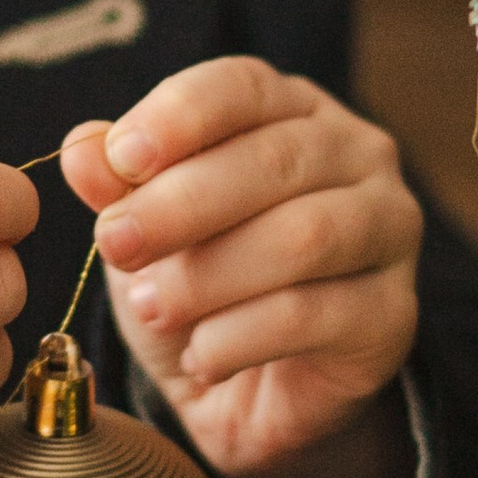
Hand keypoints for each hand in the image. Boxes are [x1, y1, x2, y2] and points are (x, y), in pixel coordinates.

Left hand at [59, 59, 420, 477]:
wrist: (249, 391)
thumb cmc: (200, 284)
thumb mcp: (145, 228)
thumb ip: (117, 184)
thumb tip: (83, 148)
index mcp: (293, 111)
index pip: (243, 87)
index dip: (179, 116)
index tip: (120, 159)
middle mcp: (357, 156)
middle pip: (274, 161)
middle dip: (181, 204)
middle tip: (115, 246)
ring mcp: (389, 231)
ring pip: (303, 237)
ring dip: (210, 275)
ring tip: (151, 309)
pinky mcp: (394, 314)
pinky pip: (315, 315)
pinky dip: (240, 337)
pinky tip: (199, 358)